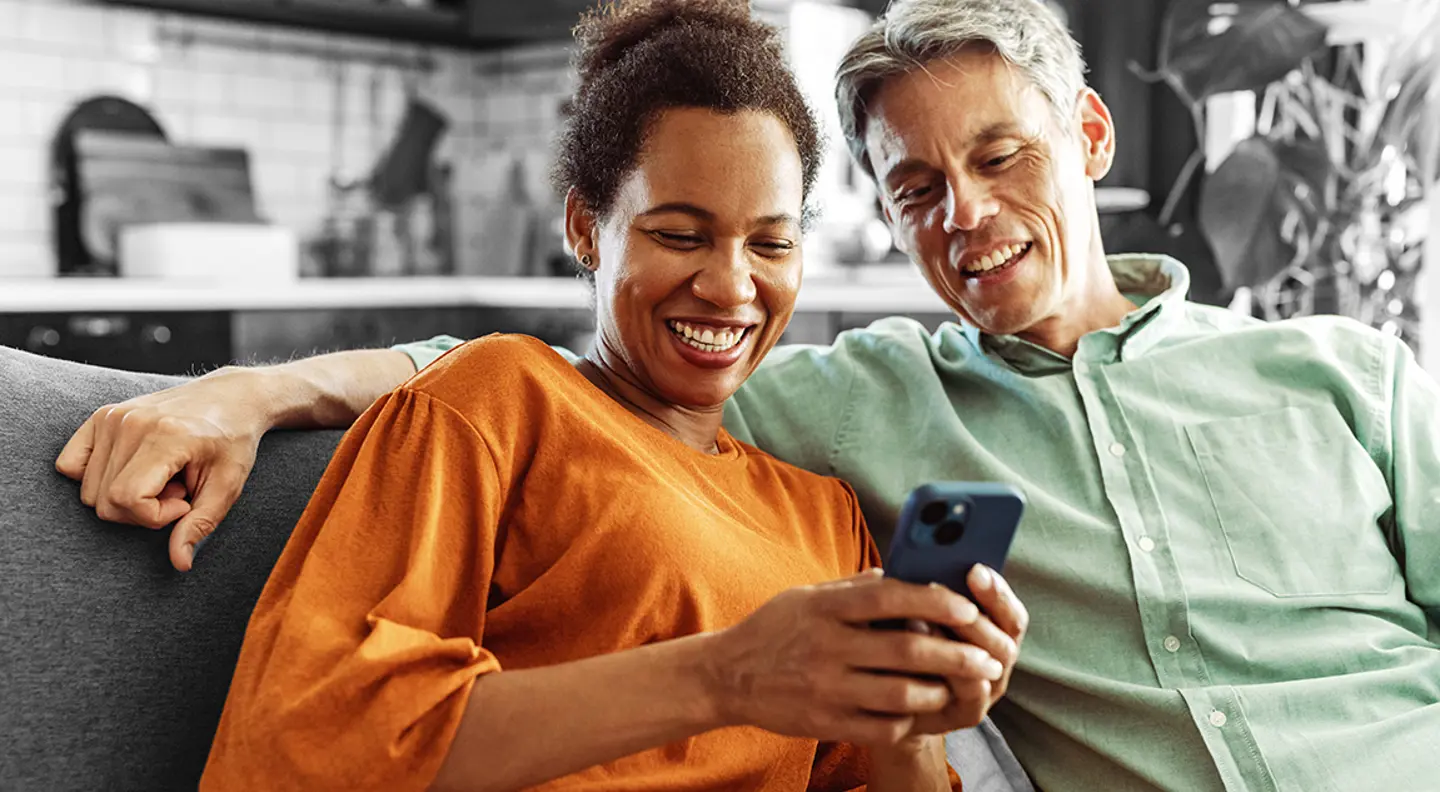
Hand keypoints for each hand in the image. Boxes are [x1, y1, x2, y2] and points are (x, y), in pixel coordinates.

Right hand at [55, 368, 270, 571]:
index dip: (155, 516)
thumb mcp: (228, 486)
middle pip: (105, 502)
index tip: (185, 502)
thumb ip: (201, 525)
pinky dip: (96, 479)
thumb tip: (179, 564)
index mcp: (165, 436)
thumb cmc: (233, 442)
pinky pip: (70, 465)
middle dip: (142, 511)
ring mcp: (112, 417)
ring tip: (163, 475)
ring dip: (125, 495)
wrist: (231, 398)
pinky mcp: (101, 416)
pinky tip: (134, 470)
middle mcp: (130, 423)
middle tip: (177, 488)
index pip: (126, 499)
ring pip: (89, 490)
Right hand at [701, 569, 1005, 747]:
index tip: (966, 607)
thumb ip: (855, 588)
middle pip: (906, 651)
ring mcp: (826, 689)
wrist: (727, 677)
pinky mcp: (826, 723)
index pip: (889, 598)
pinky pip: (882, 726)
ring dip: (940, 692)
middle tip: (988, 658)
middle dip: (956, 656)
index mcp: (825, 608)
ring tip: (959, 687)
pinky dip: (909, 719)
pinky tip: (919, 711)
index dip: (933, 601)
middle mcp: (826, 647)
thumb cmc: (775, 629)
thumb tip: (904, 575)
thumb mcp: (807, 596)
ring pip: (901, 694)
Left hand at [907, 564, 1027, 737]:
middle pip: (1005, 640)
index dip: (996, 592)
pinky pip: (970, 693)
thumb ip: (929, 596)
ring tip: (921, 617)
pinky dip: (950, 671)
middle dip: (976, 613)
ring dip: (961, 639)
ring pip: (990, 666)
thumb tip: (919, 558)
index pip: (1011, 615)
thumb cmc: (902, 651)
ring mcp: (984, 693)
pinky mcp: (964, 714)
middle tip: (941, 591)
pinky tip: (917, 648)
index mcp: (993, 637)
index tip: (974, 568)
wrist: (887, 706)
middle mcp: (996, 666)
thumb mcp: (918, 615)